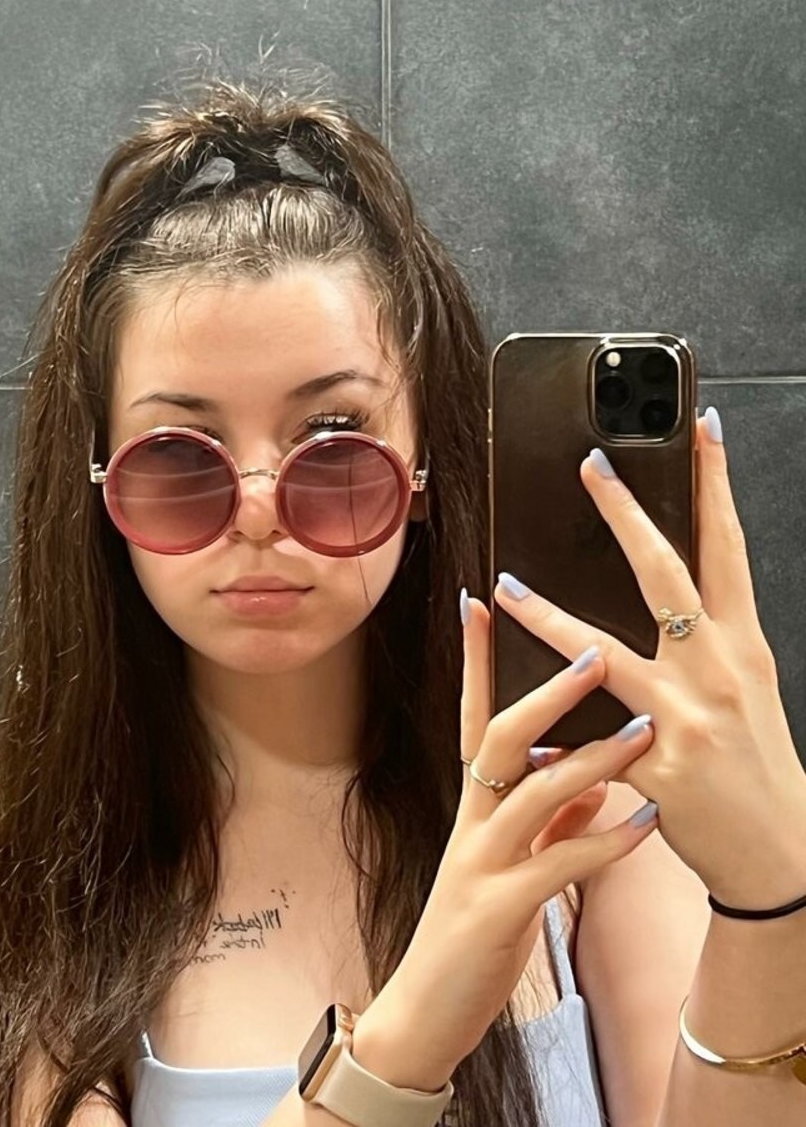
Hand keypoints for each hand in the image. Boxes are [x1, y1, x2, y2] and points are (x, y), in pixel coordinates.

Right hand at [353, 613, 658, 1088]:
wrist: (424, 1010)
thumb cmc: (472, 932)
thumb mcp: (512, 864)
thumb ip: (551, 820)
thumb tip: (593, 781)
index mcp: (473, 808)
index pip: (473, 717)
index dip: (476, 660)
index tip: (484, 602)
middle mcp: (470, 823)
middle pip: (500, 738)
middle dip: (546, 693)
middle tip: (593, 651)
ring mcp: (479, 863)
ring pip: (532, 794)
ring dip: (591, 759)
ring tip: (643, 731)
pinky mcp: (497, 909)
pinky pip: (557, 866)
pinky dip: (604, 843)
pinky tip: (646, 825)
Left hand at [491, 409, 805, 907]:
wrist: (780, 853)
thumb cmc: (758, 765)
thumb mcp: (747, 689)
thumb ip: (707, 641)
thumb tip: (669, 597)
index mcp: (743, 645)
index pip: (728, 547)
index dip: (716, 484)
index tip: (702, 431)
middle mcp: (718, 670)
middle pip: (666, 574)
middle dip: (625, 514)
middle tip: (591, 465)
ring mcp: (686, 716)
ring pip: (604, 650)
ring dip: (548, 616)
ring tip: (506, 586)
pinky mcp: (654, 764)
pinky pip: (586, 737)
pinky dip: (551, 731)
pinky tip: (517, 729)